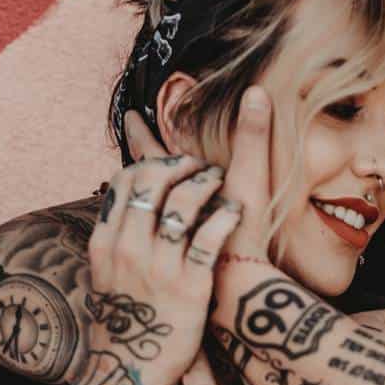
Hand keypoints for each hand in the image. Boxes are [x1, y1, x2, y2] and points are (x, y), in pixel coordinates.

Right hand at [86, 155, 241, 384]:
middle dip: (181, 166)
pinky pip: (209, 236)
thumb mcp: (106, 275)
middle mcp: (128, 249)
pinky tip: (234, 211)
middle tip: (201, 168)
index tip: (174, 166)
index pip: (125, 181)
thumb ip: (117, 239)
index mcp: (105, 243)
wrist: (131, 371)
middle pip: (153, 182)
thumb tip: (128, 204)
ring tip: (219, 182)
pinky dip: (224, 215)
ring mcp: (158, 267)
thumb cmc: (125, 321)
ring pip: (182, 202)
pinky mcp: (190, 286)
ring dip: (205, 183)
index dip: (153, 164)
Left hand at [124, 89, 271, 264]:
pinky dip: (149, 232)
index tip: (128, 117)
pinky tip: (156, 233)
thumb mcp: (249, 182)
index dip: (140, 134)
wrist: (238, 293)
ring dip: (138, 197)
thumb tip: (256, 91)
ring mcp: (158, 242)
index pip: (150, 155)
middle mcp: (158, 216)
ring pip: (138, 212)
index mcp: (174, 191)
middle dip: (138, 168)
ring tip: (140, 188)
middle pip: (138, 183)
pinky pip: (152, 244)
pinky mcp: (170, 267)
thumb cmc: (244, 237)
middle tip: (133, 150)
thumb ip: (252, 137)